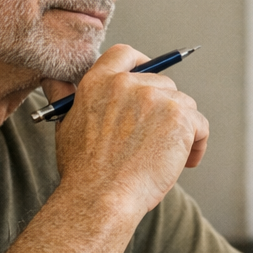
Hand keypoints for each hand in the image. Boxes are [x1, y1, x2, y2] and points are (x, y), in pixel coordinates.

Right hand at [50, 44, 209, 218]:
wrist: (101, 197)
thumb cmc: (83, 171)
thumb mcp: (66, 126)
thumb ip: (65, 98)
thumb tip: (53, 81)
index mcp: (99, 82)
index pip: (125, 55)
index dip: (142, 62)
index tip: (150, 74)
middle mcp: (128, 84)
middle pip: (162, 83)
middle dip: (165, 109)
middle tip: (158, 139)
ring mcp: (156, 99)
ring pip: (183, 105)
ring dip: (181, 129)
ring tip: (169, 157)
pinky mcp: (179, 117)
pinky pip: (200, 125)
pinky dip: (197, 144)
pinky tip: (185, 162)